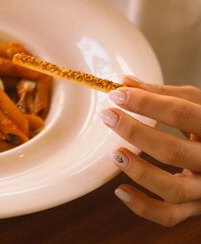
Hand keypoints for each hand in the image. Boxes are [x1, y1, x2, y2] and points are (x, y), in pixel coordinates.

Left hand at [100, 77, 200, 225]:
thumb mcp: (195, 103)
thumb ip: (162, 94)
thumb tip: (125, 82)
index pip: (180, 112)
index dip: (146, 102)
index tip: (116, 94)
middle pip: (173, 151)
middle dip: (135, 132)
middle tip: (107, 116)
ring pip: (173, 189)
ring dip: (139, 172)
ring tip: (115, 154)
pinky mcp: (197, 208)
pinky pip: (170, 216)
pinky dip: (143, 207)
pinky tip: (120, 190)